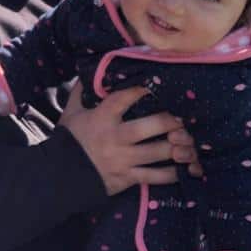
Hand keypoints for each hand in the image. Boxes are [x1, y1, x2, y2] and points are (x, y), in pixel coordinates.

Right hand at [60, 84, 196, 194]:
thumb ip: (81, 92)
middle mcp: (116, 137)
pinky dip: (172, 173)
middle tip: (184, 119)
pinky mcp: (127, 178)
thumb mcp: (71, 113)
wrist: (60, 176)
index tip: (159, 82)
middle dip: (173, 121)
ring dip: (179, 147)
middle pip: (153, 126)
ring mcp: (124, 159)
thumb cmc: (69, 141)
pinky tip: (182, 168)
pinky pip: (155, 177)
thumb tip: (90, 73)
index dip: (144, 88)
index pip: (126, 97)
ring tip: (190, 144)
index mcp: (102, 118)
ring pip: (159, 152)